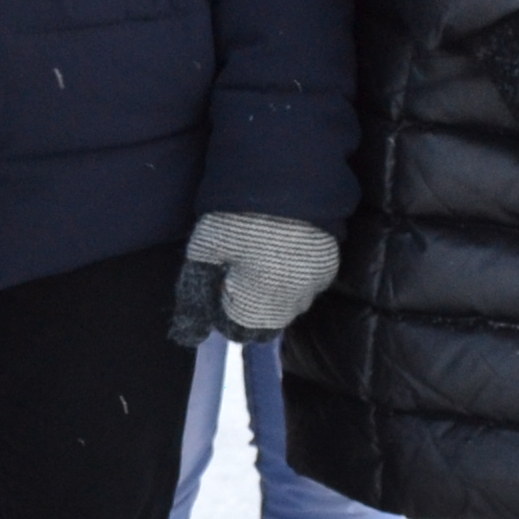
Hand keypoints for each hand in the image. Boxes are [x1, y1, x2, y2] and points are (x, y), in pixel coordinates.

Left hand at [170, 211, 340, 347]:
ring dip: (275, 291)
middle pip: (267, 320)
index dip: (222, 309)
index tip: (218, 282)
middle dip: (250, 304)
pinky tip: (282, 250)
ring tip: (260, 257)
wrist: (284, 181)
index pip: (237, 330)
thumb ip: (194, 299)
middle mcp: (290, 306)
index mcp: (257, 309)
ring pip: (291, 303)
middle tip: (237, 269)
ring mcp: (314, 286)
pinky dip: (295, 274)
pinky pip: (309, 283)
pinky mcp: (329, 264)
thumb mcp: (203, 254)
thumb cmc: (234, 220)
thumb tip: (189, 338)